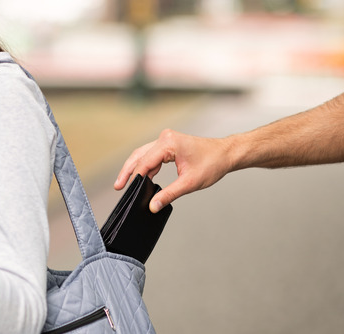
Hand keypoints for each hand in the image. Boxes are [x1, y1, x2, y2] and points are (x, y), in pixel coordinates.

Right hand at [114, 129, 232, 212]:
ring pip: (143, 154)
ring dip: (135, 168)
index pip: (145, 162)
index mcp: (169, 143)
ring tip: (125, 183)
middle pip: (139, 155)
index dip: (134, 177)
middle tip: (118, 186)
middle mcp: (164, 138)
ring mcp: (166, 139)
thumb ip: (169, 194)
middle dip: (128, 171)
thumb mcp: (190, 183)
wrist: (226, 154)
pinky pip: (151, 155)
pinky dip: (145, 166)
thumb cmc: (213, 164)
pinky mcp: (168, 144)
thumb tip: (153, 205)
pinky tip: (141, 178)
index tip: (125, 189)